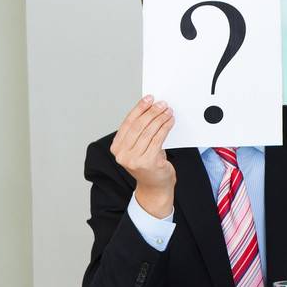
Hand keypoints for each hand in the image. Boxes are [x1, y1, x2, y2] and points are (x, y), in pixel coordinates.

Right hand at [110, 96, 176, 216]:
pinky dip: (165, 128)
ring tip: (168, 111)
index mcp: (116, 148)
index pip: (128, 123)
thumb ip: (139, 133)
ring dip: (160, 119)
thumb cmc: (149, 165)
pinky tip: (170, 121)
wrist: (155, 187)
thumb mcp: (138, 148)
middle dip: (151, 112)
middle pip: (138, 126)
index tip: (148, 99)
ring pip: (149, 132)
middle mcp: (122, 154)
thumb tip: (150, 109)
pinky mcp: (148, 162)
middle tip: (162, 104)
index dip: (139, 109)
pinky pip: (158, 139)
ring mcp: (134, 159)